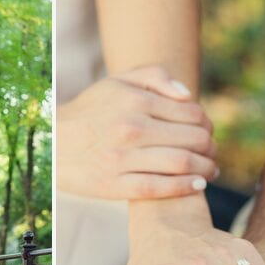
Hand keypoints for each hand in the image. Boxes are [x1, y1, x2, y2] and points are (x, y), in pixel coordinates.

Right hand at [57, 65, 217, 198]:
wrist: (51, 143)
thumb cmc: (90, 111)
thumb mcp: (116, 82)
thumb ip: (154, 76)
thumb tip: (187, 93)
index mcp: (135, 100)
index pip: (191, 113)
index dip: (207, 124)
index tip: (208, 132)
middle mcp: (131, 128)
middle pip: (192, 139)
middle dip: (211, 148)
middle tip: (212, 153)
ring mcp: (122, 158)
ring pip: (181, 163)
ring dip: (205, 169)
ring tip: (210, 171)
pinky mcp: (114, 185)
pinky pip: (159, 187)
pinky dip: (185, 187)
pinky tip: (198, 185)